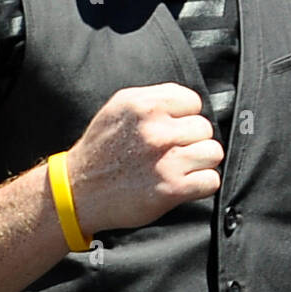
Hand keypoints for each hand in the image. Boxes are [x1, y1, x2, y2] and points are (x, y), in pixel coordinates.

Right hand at [65, 83, 223, 233]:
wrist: (77, 192)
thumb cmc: (100, 150)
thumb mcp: (118, 108)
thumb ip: (154, 99)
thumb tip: (190, 102)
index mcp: (143, 105)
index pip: (194, 101)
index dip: (186, 116)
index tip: (174, 128)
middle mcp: (156, 130)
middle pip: (205, 128)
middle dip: (192, 140)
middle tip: (173, 151)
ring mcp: (166, 160)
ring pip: (212, 152)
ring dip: (200, 162)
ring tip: (179, 167)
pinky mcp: (172, 188)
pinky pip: (211, 180)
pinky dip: (201, 184)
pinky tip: (183, 184)